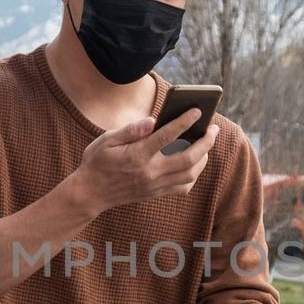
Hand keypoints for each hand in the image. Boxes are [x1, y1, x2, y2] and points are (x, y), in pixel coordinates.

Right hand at [67, 110, 218, 216]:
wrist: (90, 193)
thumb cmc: (97, 161)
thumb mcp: (106, 140)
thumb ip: (130, 129)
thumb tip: (152, 120)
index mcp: (137, 155)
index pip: (167, 136)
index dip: (184, 121)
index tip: (197, 110)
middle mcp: (149, 172)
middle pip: (188, 157)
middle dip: (206, 142)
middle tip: (213, 128)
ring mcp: (154, 185)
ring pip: (190, 174)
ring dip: (203, 158)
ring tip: (206, 144)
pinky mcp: (156, 193)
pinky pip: (183, 187)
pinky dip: (193, 175)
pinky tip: (194, 163)